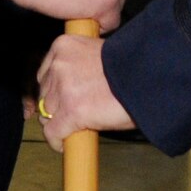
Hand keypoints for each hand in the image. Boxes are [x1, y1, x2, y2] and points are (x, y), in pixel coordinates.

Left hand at [36, 33, 134, 150]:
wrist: (146, 76)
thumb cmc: (131, 66)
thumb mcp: (98, 54)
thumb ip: (80, 66)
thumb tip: (74, 88)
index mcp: (64, 46)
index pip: (46, 73)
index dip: (54, 90)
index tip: (62, 99)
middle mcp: (59, 65)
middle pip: (44, 94)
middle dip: (57, 106)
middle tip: (73, 114)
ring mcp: (63, 89)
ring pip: (47, 114)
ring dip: (59, 123)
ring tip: (75, 127)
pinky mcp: (71, 111)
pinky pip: (52, 132)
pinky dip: (57, 141)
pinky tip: (64, 144)